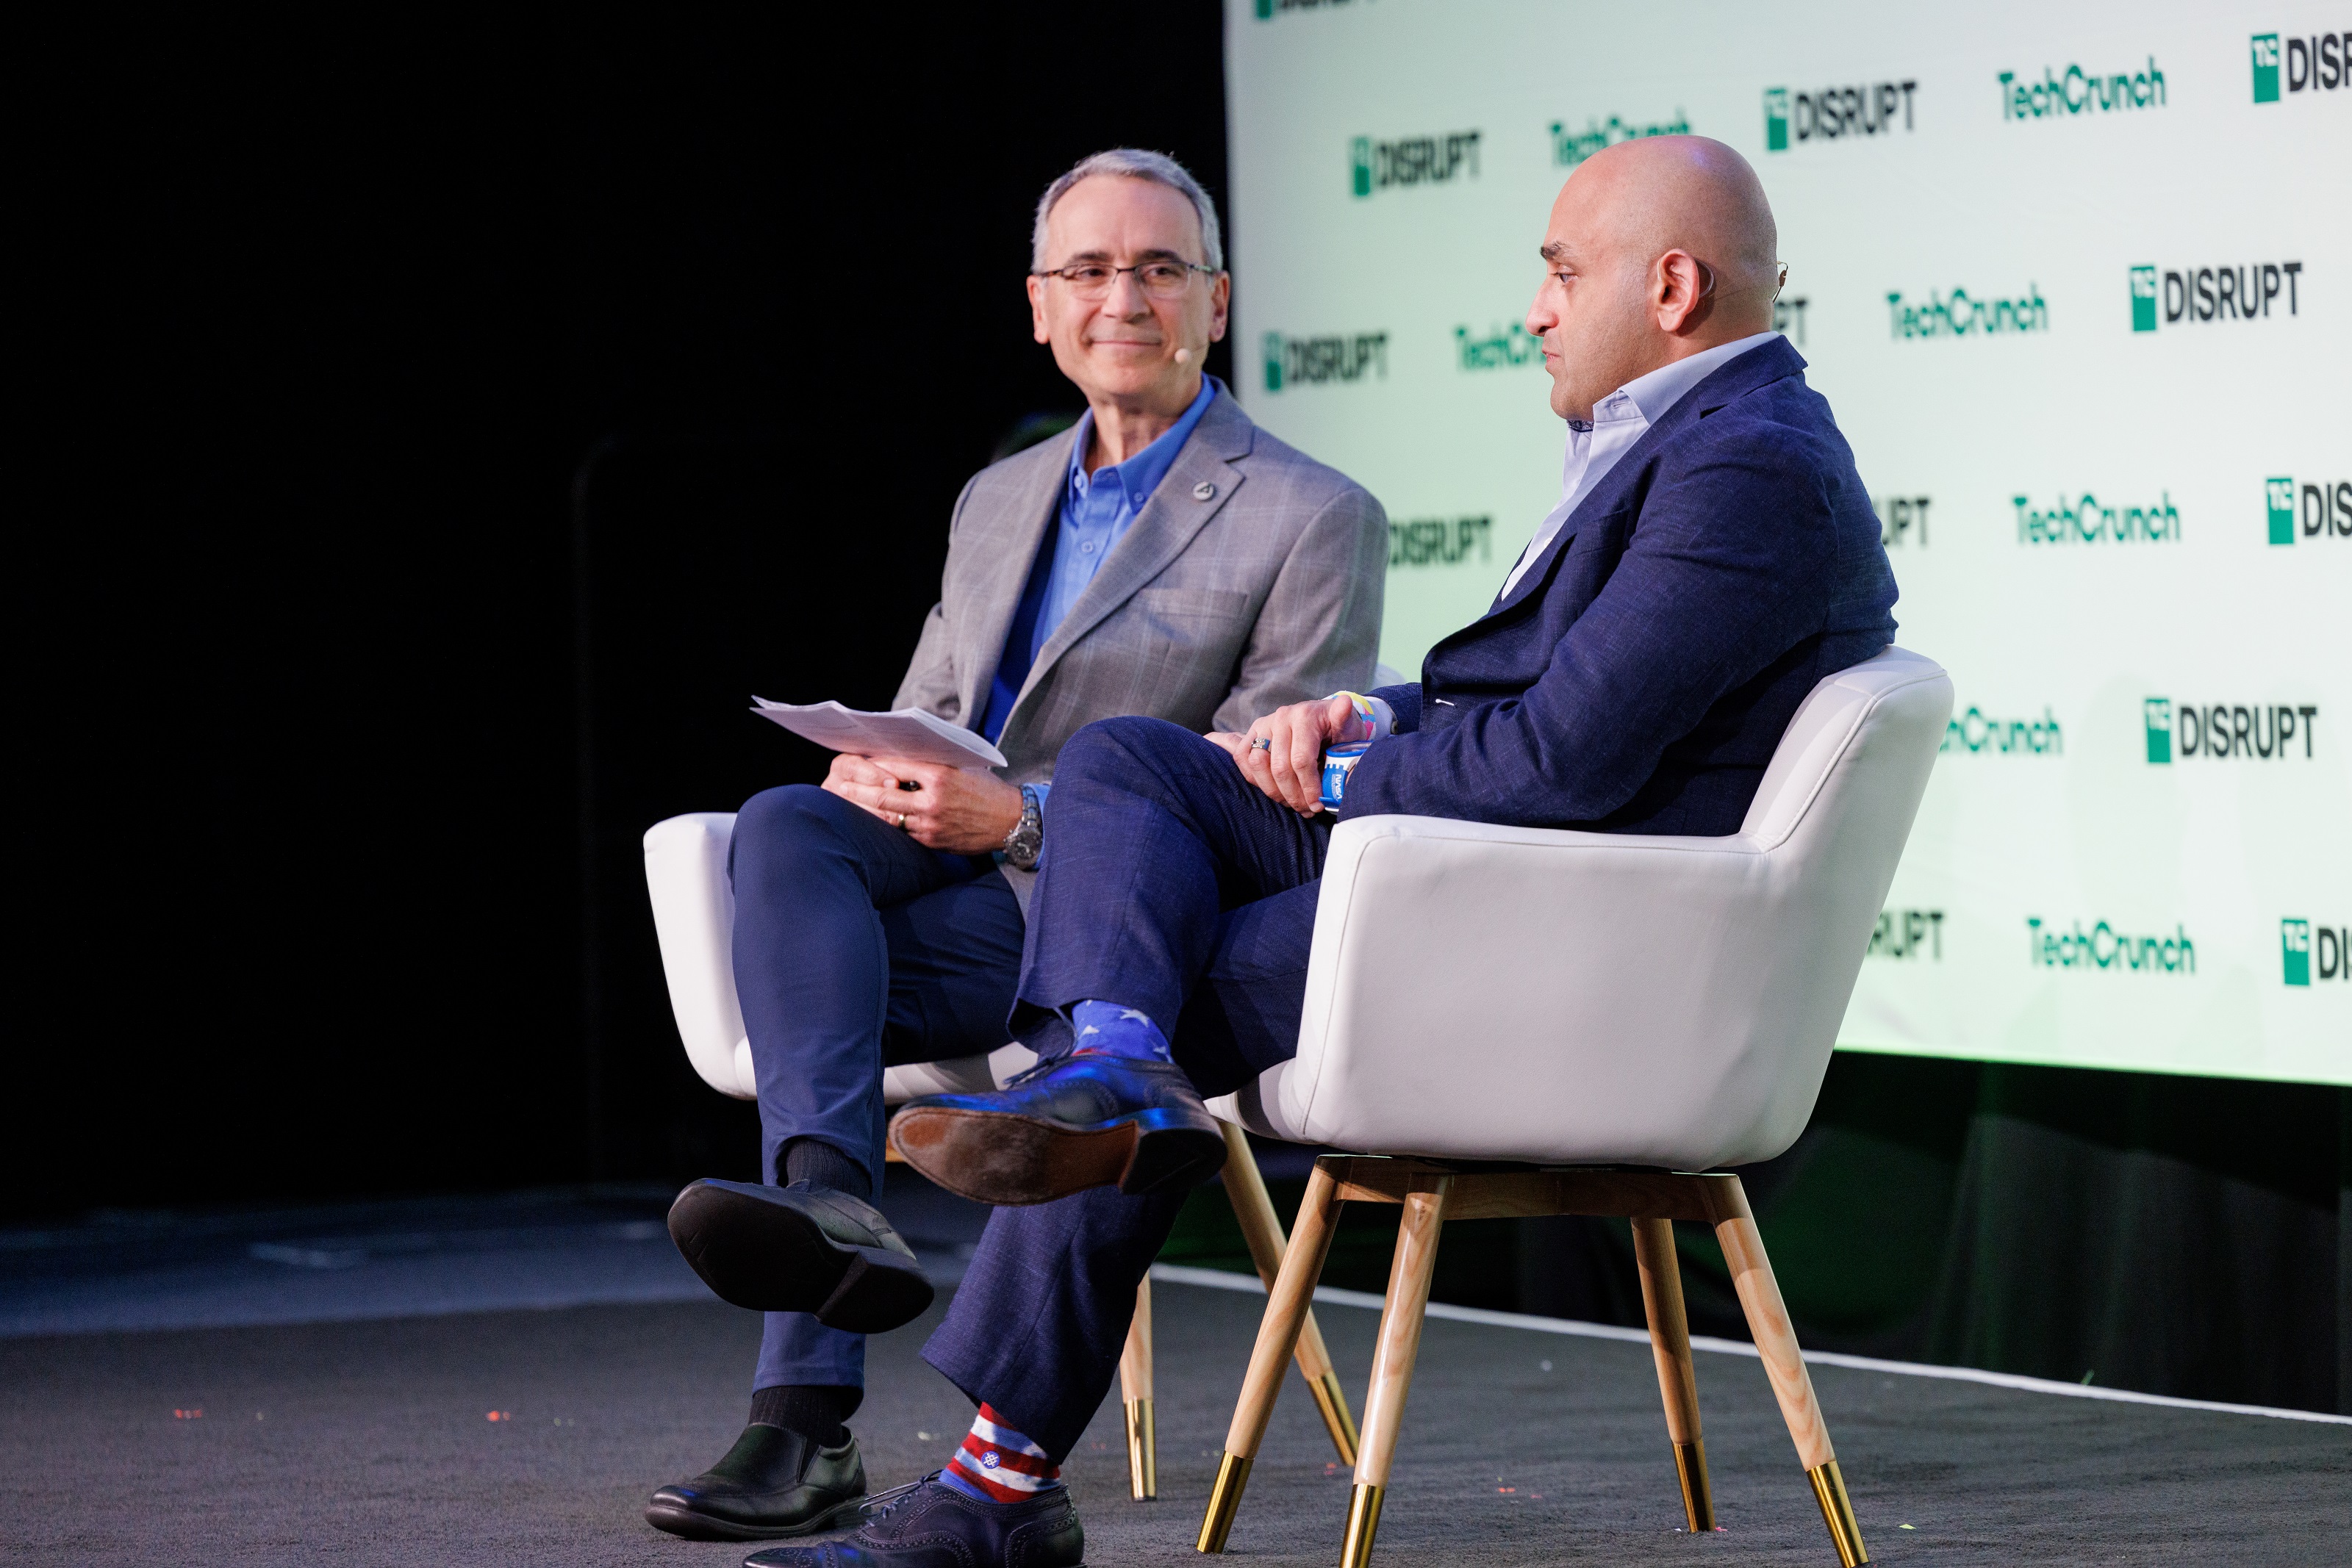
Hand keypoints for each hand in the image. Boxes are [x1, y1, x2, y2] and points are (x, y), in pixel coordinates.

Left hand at [821, 753, 1024, 852]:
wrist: (1012, 821)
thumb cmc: (986, 788)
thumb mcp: (962, 766)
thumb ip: (932, 762)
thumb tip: (900, 755)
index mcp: (940, 776)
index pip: (895, 767)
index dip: (873, 765)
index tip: (858, 760)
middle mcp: (933, 801)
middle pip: (883, 797)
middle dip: (857, 792)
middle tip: (838, 786)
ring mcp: (931, 824)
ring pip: (889, 818)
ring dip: (868, 812)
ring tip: (848, 805)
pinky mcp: (934, 842)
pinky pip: (904, 832)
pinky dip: (889, 825)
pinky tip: (874, 821)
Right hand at [1205, 693, 1358, 815]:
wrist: (1324, 722)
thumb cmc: (1338, 730)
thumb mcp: (1348, 726)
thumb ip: (1345, 718)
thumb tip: (1344, 704)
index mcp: (1304, 715)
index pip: (1300, 760)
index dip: (1309, 788)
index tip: (1318, 805)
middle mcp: (1281, 717)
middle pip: (1279, 767)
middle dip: (1294, 795)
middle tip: (1308, 809)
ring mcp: (1263, 725)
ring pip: (1257, 765)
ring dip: (1274, 791)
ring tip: (1293, 802)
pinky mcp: (1251, 734)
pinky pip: (1243, 760)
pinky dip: (1256, 779)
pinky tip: (1275, 791)